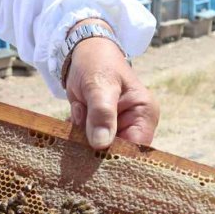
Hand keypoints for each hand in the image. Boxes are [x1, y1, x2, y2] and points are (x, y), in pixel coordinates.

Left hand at [64, 21, 158, 149]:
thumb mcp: (99, 85)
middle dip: (94, 153)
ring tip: (75, 123)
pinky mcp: (96, 130)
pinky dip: (74, 139)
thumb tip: (101, 144)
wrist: (82, 53)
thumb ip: (101, 113)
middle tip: (77, 144)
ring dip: (80, 145)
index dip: (116, 159)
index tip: (93, 161)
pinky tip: (70, 124)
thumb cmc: (98, 62)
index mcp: (144, 115)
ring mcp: (113, 130)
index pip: (135, 150)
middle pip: (115, 155)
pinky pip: (84, 144)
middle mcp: (133, 126)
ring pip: (96, 152)